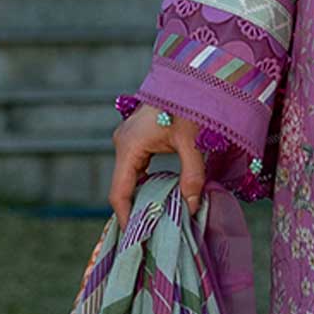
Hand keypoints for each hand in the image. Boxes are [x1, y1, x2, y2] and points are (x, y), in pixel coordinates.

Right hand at [109, 104, 204, 226]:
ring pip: (130, 176)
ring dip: (142, 196)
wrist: (191, 74)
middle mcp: (123, 142)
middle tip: (149, 233)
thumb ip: (192, 177)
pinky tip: (160, 196)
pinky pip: (137, 166)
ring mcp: (129, 138)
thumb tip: (192, 208)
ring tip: (156, 219)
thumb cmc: (190, 104)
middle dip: (135, 209)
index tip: (135, 238)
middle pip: (123, 185)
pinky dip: (146, 182)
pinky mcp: (138, 135)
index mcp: (129, 145)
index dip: (126, 217)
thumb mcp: (192, 143)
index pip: (120, 192)